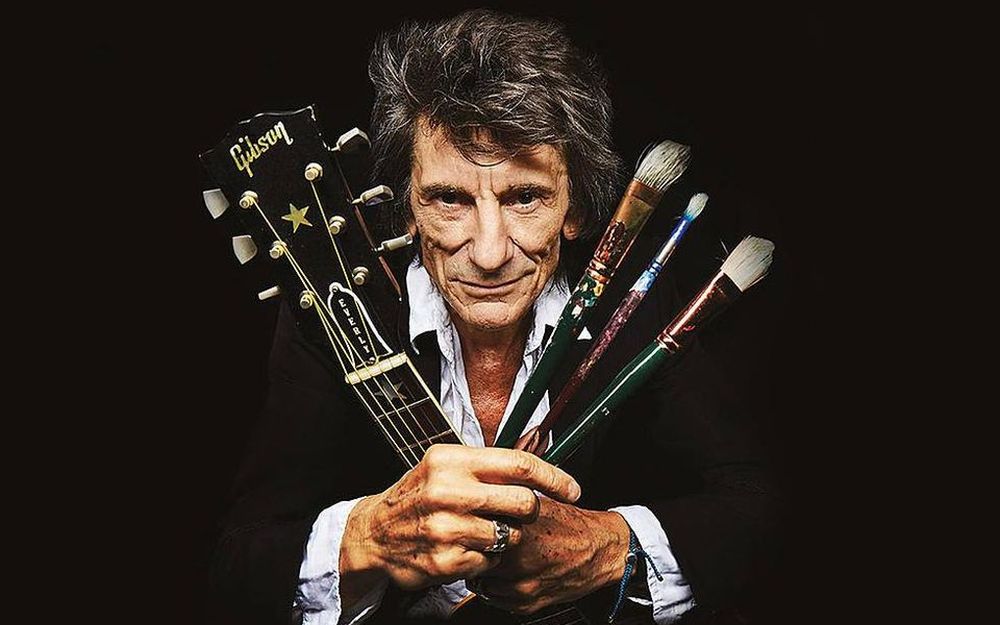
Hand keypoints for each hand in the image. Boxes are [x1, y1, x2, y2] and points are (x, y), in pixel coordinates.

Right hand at [339, 444, 581, 599]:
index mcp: (451, 460)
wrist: (374, 534)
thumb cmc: (417, 497)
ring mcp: (445, 528)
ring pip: (509, 535)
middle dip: (530, 512)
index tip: (572, 488)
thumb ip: (485, 466)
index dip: (553, 477)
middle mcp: (447, 490)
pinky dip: (485, 558)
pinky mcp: (445, 560)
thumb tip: (535, 469)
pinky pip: (490, 561)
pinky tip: (466, 548)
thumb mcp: (444, 467)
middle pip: (523, 503)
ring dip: (505, 537)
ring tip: (482, 531)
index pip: (518, 464)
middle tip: (519, 515)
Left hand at [471, 498, 630, 614]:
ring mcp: (522, 585)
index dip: (470, 528)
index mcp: (519, 531)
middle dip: (474, 550)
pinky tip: (508, 574)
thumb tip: (480, 494)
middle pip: (473, 558)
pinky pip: (495, 599)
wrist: (601, 551)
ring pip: (480, 582)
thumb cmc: (573, 526)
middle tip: (480, 542)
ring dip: (484, 571)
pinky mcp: (526, 603)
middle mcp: (519, 560)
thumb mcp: (539, 502)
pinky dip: (497, 588)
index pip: (473, 533)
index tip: (471, 524)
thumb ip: (507, 501)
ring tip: (497, 558)